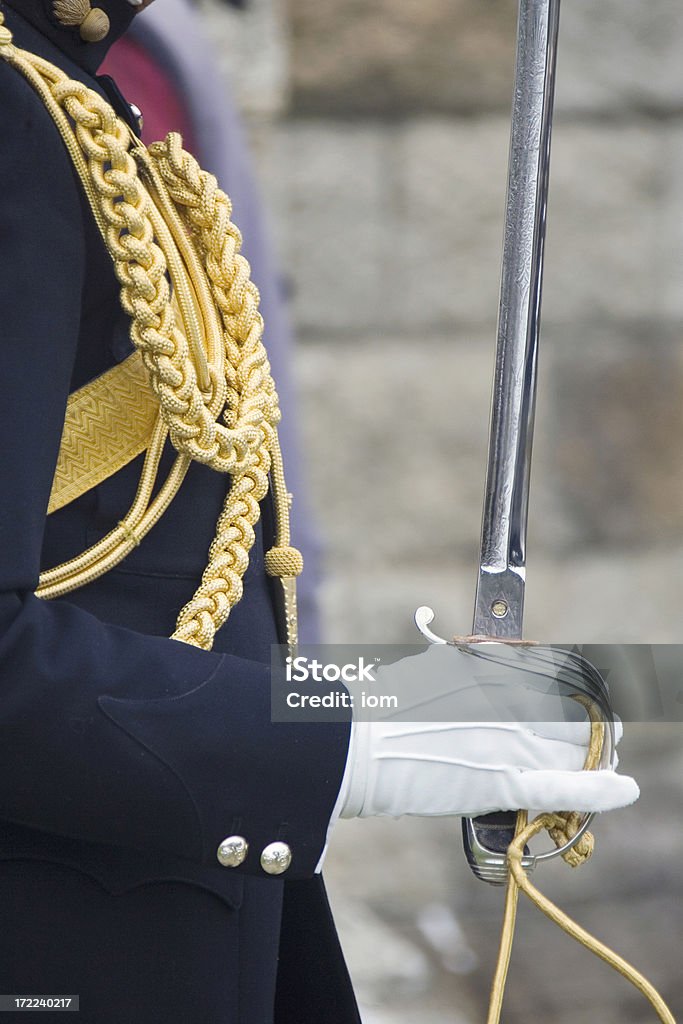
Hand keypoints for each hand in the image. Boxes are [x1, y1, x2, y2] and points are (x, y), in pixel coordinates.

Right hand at [338, 644, 638, 819]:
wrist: (360, 744)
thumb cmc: (393, 703)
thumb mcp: (443, 665)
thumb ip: (484, 665)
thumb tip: (508, 668)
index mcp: (500, 669)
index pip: (569, 677)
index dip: (587, 694)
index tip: (592, 704)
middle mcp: (515, 701)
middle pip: (580, 716)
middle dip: (597, 730)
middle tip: (601, 740)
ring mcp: (512, 743)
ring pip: (580, 751)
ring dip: (597, 759)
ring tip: (602, 766)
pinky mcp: (504, 784)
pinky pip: (568, 789)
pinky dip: (602, 790)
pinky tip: (623, 788)